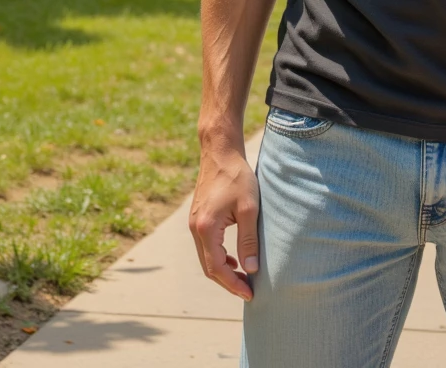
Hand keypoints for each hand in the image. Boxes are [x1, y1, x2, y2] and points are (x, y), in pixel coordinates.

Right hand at [189, 144, 259, 301]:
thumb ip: (248, 240)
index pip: (217, 268)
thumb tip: (251, 269)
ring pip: (206, 258)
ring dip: (223, 271)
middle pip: (209, 268)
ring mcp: (194, 223)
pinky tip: (233, 258)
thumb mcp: (248, 208)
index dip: (233, 284)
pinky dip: (218, 258)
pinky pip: (205, 247)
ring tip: (243, 278)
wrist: (220, 152)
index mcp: (206, 228)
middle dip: (228, 282)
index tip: (250, 293)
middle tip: (248, 290)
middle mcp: (195, 229)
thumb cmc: (237, 177)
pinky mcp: (198, 217)